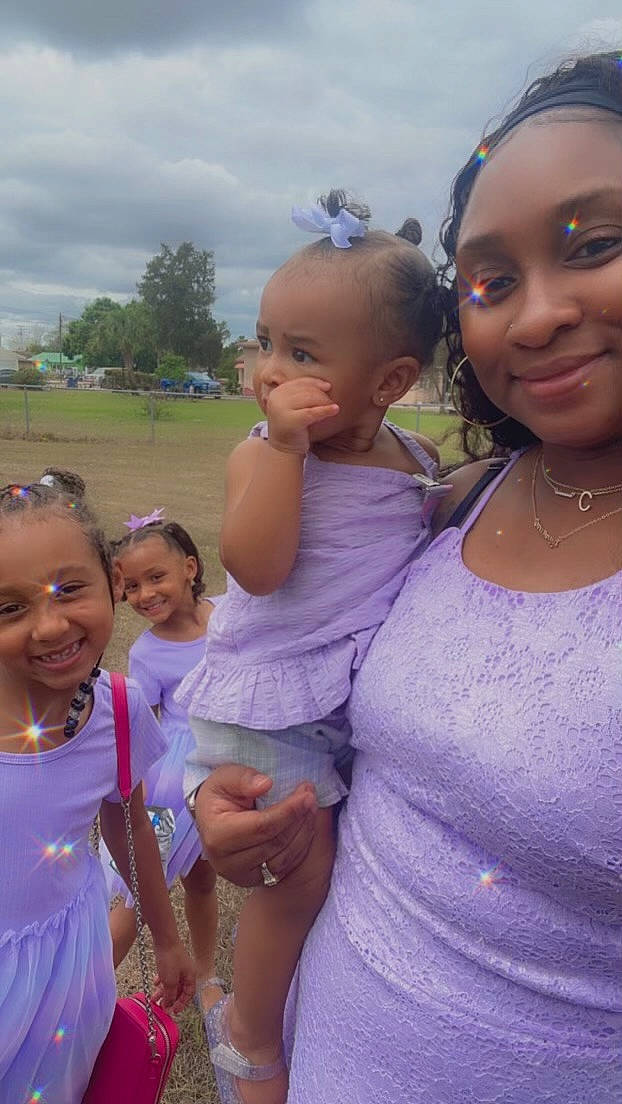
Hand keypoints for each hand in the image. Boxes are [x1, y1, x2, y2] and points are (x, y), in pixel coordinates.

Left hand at [152, 941, 195, 1013]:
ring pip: (172, 983)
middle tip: (162, 1007)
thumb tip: (168, 1005)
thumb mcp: (170, 981)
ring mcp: (178, 967)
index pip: (189, 994)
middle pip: (179, 990)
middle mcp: (186, 972)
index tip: (173, 1011)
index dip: (181, 1004)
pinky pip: (167, 976)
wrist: (164, 939)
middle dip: (170, 999)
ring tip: (154, 999)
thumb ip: (170, 995)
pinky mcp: (171, 962)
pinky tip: (156, 983)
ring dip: (163, 992)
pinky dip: (162, 981)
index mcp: (191, 976)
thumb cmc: (170, 958)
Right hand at [194, 765, 317, 885]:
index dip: (287, 811)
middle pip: (275, 843)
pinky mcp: (255, 880)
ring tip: (311, 808)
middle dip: (299, 818)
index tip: (306, 794)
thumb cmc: (220, 794)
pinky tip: (305, 825)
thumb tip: (266, 784)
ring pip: (284, 858)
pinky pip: (285, 867)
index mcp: (217, 836)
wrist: (210, 818)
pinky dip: (300, 846)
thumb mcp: (224, 777)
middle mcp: (227, 862)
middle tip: (312, 797)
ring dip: (304, 832)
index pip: (261, 826)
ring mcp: (241, 876)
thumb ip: (243, 778)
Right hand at [266, 377, 338, 453]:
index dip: (315, 382)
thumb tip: (327, 385)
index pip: (299, 382)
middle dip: (321, 395)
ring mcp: (282, 409)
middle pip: (306, 390)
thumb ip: (303, 395)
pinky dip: (325, 410)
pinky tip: (335, 410)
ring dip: (324, 402)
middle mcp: (277, 399)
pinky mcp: (292, 421)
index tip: (328, 387)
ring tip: (332, 408)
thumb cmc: (292, 428)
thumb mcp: (293, 407)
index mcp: (277, 393)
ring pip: (310, 399)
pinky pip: (312, 412)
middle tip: (330, 402)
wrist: (284, 451)